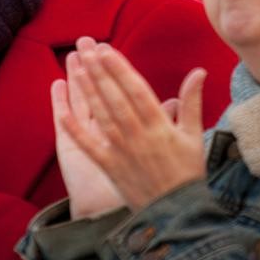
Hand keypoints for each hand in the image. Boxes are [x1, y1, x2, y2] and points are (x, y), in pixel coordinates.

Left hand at [59, 39, 206, 211]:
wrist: (178, 214)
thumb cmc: (187, 172)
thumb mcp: (194, 135)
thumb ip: (191, 102)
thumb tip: (198, 71)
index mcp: (160, 125)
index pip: (136, 90)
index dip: (119, 68)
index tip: (105, 49)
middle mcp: (138, 135)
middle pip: (114, 97)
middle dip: (98, 70)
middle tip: (84, 45)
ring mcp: (122, 151)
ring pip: (101, 115)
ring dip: (86, 90)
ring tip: (73, 66)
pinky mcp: (109, 167)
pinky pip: (89, 146)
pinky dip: (75, 129)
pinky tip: (61, 111)